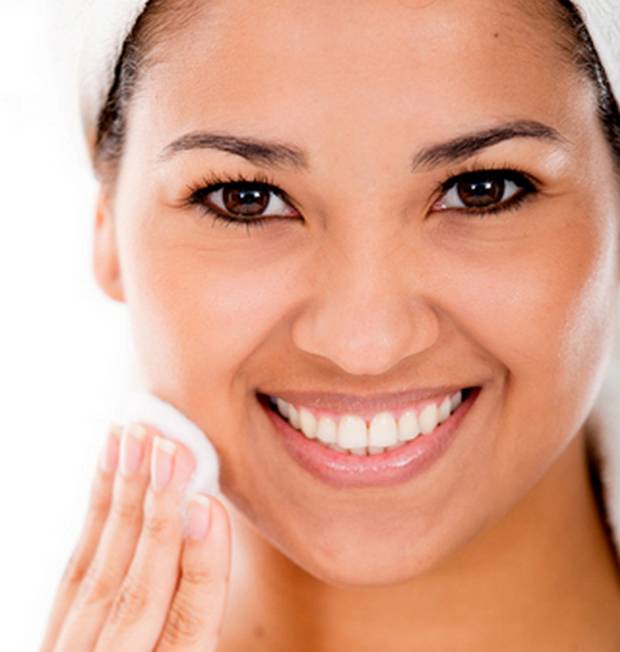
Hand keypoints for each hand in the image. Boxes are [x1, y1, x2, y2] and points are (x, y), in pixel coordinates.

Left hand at [40, 422, 230, 651]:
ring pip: (102, 570)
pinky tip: (108, 469)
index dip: (201, 566)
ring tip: (139, 441)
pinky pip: (76, 567)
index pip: (186, 628)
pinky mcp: (55, 633)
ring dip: (123, 500)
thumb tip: (217, 558)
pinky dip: (95, 513)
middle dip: (158, 515)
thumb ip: (193, 627)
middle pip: (138, 589)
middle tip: (172, 447)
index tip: (208, 507)